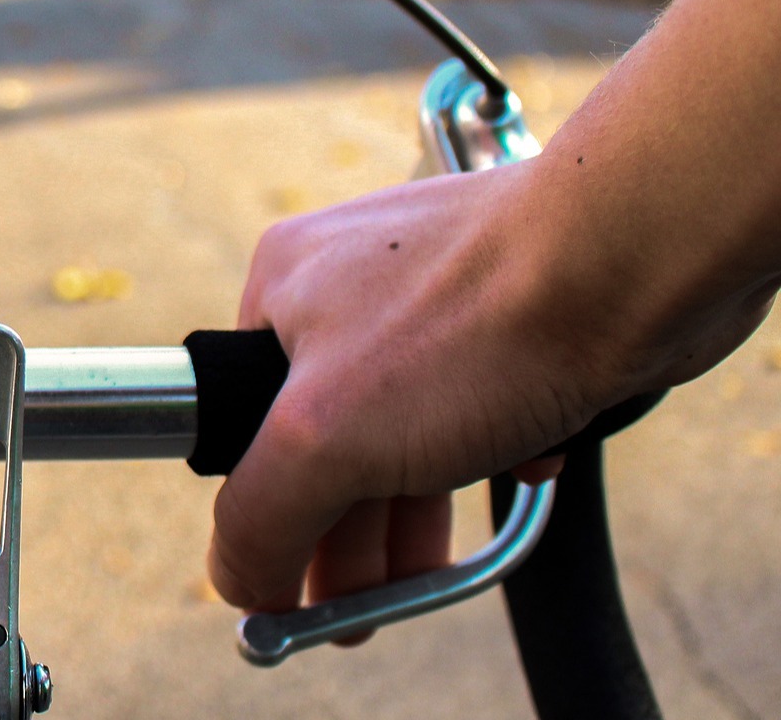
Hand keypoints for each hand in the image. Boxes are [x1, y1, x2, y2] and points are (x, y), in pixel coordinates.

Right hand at [208, 159, 766, 623]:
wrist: (634, 257)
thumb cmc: (476, 321)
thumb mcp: (324, 438)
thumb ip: (259, 515)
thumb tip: (234, 577)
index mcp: (282, 287)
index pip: (243, 421)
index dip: (270, 511)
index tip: (294, 587)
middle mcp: (350, 281)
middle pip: (329, 437)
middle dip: (348, 532)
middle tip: (358, 609)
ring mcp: (434, 292)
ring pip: (411, 426)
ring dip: (419, 506)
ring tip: (426, 575)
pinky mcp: (511, 308)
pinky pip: (484, 401)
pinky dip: (499, 447)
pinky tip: (524, 458)